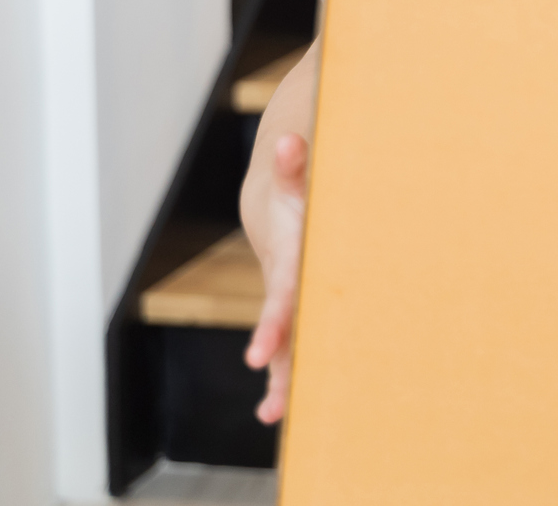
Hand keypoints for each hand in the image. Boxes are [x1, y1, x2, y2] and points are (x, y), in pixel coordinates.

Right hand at [243, 132, 308, 423]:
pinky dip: (297, 369)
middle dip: (276, 370)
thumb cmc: (297, 194)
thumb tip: (289, 142)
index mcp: (289, 264)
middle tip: (270, 408)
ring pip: (287, 347)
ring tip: (273, 417)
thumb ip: (294, 164)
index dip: (272, 327)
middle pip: (281, 336)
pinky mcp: (301, 309)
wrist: (277, 205)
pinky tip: (295, 403)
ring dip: (283, 380)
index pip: (281, 300)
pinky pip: (301, 344)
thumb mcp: (296, 179)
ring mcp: (291, 302)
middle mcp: (285, 289)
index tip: (256, 356)